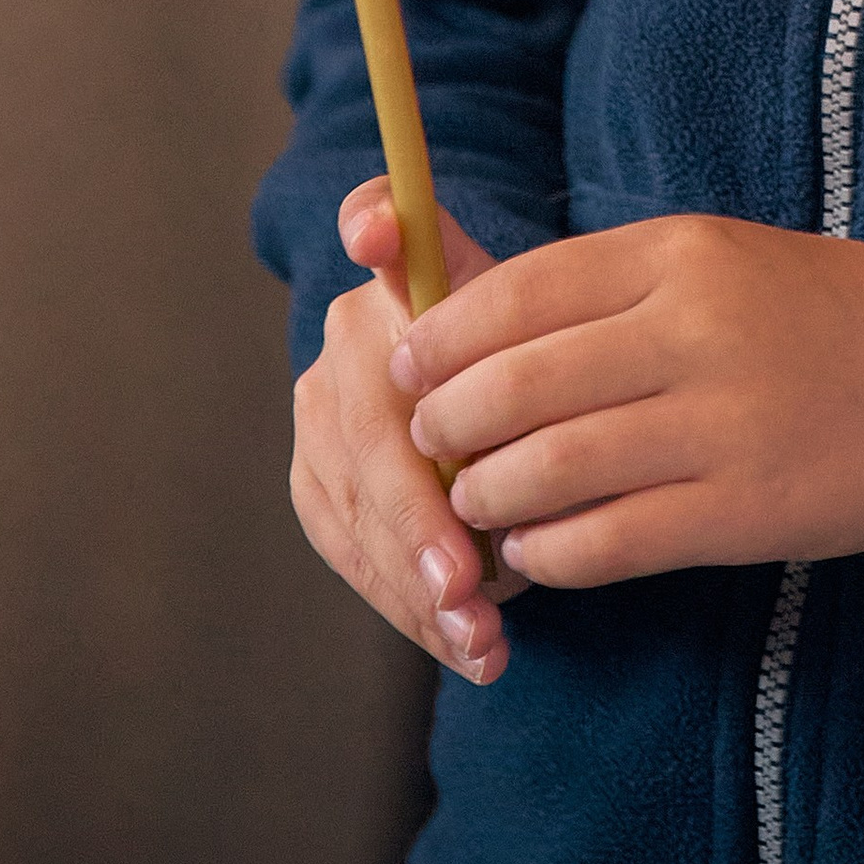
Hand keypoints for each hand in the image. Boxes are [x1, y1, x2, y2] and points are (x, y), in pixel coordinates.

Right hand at [292, 182, 527, 683]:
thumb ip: (518, 304)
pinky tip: (463, 644)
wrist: (508, 415)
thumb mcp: (548, 344)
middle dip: (417, 521)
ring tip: (480, 641)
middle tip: (467, 590)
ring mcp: (319, 414)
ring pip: (356, 508)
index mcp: (403, 275)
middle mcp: (348, 337)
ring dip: (415, 587)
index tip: (380, 231)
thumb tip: (423, 247)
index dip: (375, 220)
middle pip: (368, 429)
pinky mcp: (315, 484)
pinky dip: (409, 606)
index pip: (377, 220)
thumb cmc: (537, 377)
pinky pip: (354, 551)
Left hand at [392, 214, 863, 588]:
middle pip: (516, 384)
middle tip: (425, 447)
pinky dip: (550, 556)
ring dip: (487, 501)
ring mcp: (722, 423)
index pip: (520, 290)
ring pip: (547, 469)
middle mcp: (695, 329)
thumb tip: (470, 326)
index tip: (404, 366)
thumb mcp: (717, 261)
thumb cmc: (819, 315)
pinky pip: (608, 541)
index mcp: (682, 251)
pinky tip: (536, 555)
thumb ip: (607, 289)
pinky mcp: (745, 510)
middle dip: (445, 426)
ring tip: (475, 510)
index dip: (442, 336)